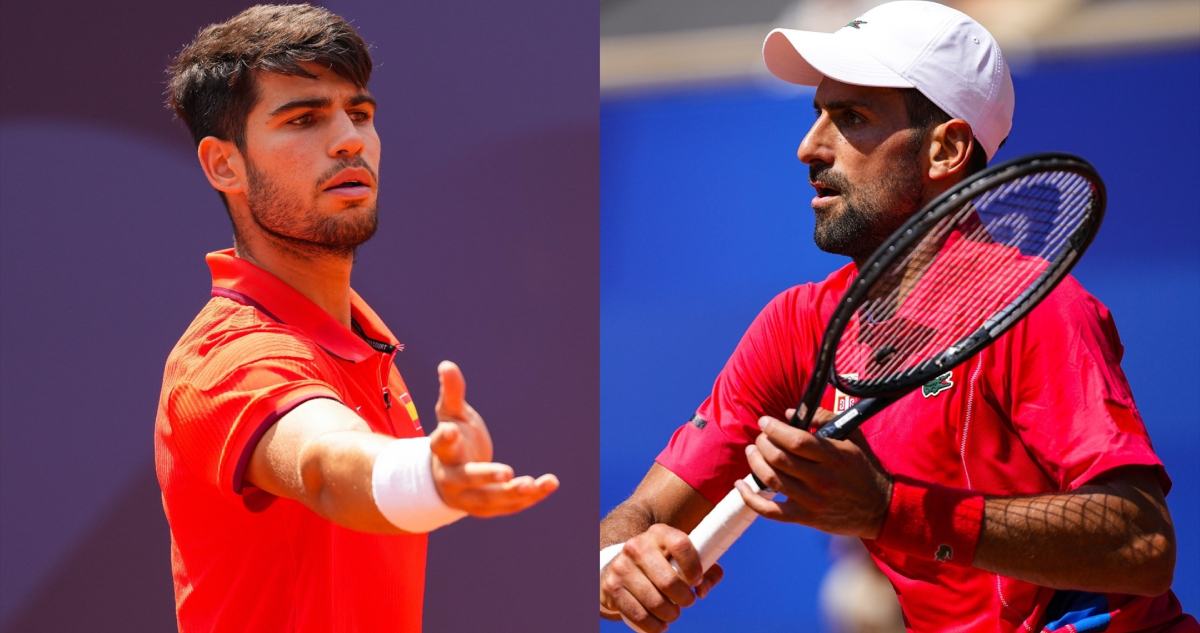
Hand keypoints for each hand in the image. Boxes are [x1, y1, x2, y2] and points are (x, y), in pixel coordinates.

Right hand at [429, 361, 558, 516]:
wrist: (447, 482)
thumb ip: (452, 393)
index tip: (450, 431)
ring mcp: (470, 497)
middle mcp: (453, 478)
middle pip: (468, 478)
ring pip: (491, 498)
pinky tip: (549, 484)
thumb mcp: (450, 415)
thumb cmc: (454, 440)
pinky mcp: (489, 508)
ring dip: (512, 493)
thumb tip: (447, 364)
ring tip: (533, 484)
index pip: (440, 445)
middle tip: (507, 472)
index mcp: (443, 453)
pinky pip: (511, 505)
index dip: (444, 438)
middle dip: (487, 476)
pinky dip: (530, 497)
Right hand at [599, 524, 723, 632]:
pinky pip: (638, 615)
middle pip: (668, 580)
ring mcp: (622, 567)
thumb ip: (706, 570)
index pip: (680, 544)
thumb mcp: (683, 558)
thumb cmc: (663, 563)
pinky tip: (661, 624)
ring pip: (655, 602)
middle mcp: (637, 546)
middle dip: (684, 599)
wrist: (624, 565)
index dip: (693, 566)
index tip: (697, 582)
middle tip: (687, 602)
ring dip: (671, 614)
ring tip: (673, 613)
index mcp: (659, 533)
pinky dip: (654, 626)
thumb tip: (702, 590)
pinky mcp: (612, 587)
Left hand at [735, 408, 891, 538]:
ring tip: (752, 452)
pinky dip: (750, 498)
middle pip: (779, 459)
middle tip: (760, 437)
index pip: (796, 441)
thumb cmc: (864, 469)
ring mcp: (812, 501)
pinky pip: (770, 511)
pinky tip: (741, 485)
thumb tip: (791, 413)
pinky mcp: (805, 517)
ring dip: (755, 464)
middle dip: (762, 443)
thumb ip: (824, 419)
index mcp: (833, 457)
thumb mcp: (853, 437)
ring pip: (772, 481)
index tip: (764, 421)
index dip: (774, 429)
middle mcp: (821, 479)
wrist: (880, 509)